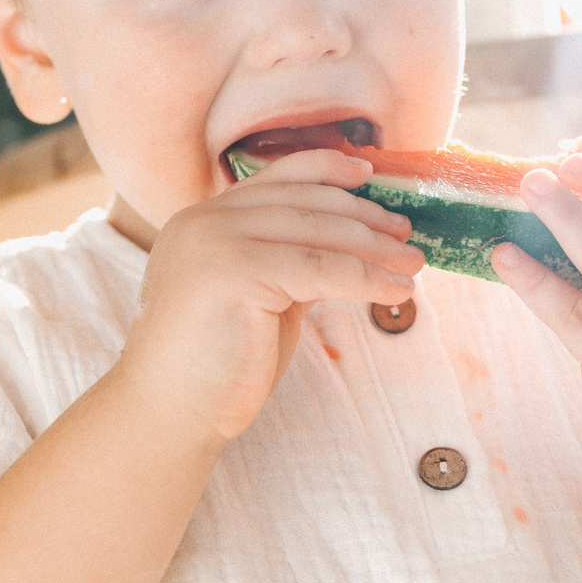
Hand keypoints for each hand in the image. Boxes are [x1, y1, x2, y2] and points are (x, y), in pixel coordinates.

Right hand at [117, 149, 422, 445]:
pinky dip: (366, 278)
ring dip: (374, 248)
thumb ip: (289, 263)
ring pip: (316, 231)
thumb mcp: (257, 297)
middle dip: (363, 216)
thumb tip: (351, 246)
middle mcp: (205, 220)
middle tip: (407, 234)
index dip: (326, 169)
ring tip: (413, 264)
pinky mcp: (233, 270)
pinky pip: (320, 268)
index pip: (276, 178)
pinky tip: (397, 291)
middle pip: (303, 201)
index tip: (367, 174)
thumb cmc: (215, 366)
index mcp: (204, 220)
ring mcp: (215, 240)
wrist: (169, 413)